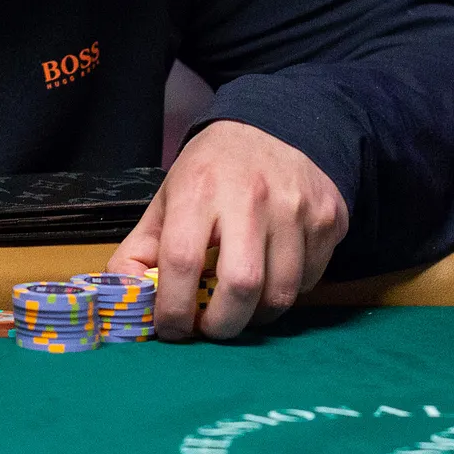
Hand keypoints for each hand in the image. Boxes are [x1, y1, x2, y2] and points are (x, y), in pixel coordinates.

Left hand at [108, 120, 347, 339]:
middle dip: (222, 324)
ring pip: (281, 294)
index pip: (182, 261)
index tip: (171, 328)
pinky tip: (271, 273)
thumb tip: (124, 298)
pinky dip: (287, 291)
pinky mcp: (329, 219)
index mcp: (198, 188)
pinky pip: (309, 281)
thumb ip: (141, 248)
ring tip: (240, 304)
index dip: (173, 308)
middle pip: (241, 285)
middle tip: (210, 328)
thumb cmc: (213, 171)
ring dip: (256, 315)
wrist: (274, 125)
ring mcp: (296, 208)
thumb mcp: (168, 197)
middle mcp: (250, 196)